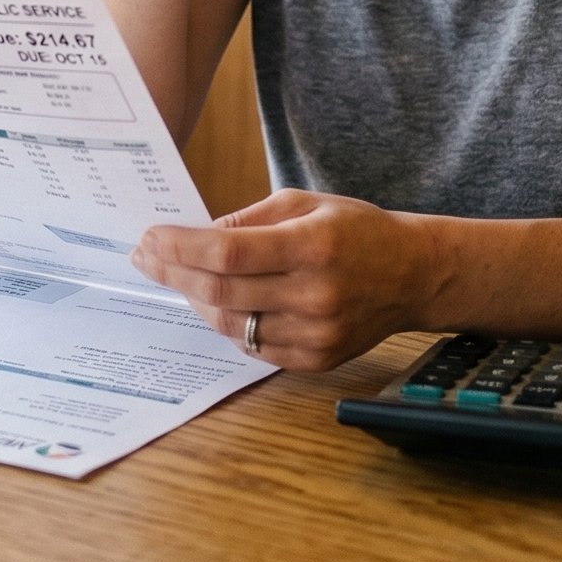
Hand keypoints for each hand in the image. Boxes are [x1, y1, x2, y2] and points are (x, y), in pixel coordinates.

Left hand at [131, 189, 443, 371]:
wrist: (414, 274)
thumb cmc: (357, 231)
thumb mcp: (306, 203)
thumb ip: (250, 220)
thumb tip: (198, 236)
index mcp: (312, 245)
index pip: (228, 252)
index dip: (181, 247)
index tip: (150, 238)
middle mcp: (314, 294)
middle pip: (221, 292)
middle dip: (174, 273)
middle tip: (147, 257)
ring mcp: (316, 333)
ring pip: (231, 325)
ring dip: (195, 300)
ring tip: (177, 277)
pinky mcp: (317, 359)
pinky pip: (253, 346)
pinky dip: (228, 324)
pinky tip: (215, 302)